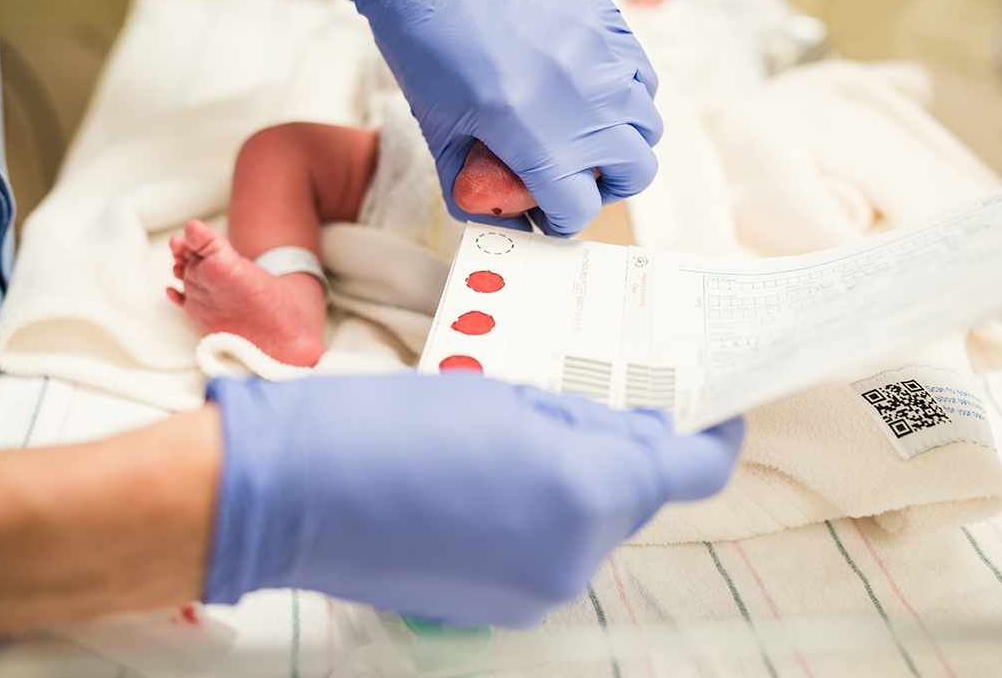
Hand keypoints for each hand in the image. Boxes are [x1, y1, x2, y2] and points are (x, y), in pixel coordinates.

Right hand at [204, 373, 742, 626]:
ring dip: (575, 481)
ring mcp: (535, 592)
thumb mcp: (501, 392)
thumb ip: (586, 415)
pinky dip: (538, 513)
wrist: (289, 495)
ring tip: (513, 432)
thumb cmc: (384, 425)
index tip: (710, 408)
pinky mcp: (496, 609)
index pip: (691, 470)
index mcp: (586, 492)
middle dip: (622, 448)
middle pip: (637, 496)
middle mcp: (575, 557)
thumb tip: (636, 428)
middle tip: (579, 396)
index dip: (712, 434)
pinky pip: (549, 551)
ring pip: (592, 525)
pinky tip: (485, 476)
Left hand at [336, 0, 661, 235]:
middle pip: (635, 171)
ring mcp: (600, 56)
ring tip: (586, 136)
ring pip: (648, 124)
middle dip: (607, 187)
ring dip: (622, 142)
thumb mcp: (440, 137)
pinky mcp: (607, 22)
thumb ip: (471, 194)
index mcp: (532, 133)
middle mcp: (579, 97)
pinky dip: (627, 95)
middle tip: (579, 181)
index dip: (563, 219)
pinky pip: (642, 76)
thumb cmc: (427, 56)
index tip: (551, 212)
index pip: (580, 207)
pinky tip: (590, 94)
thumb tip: (503, 228)